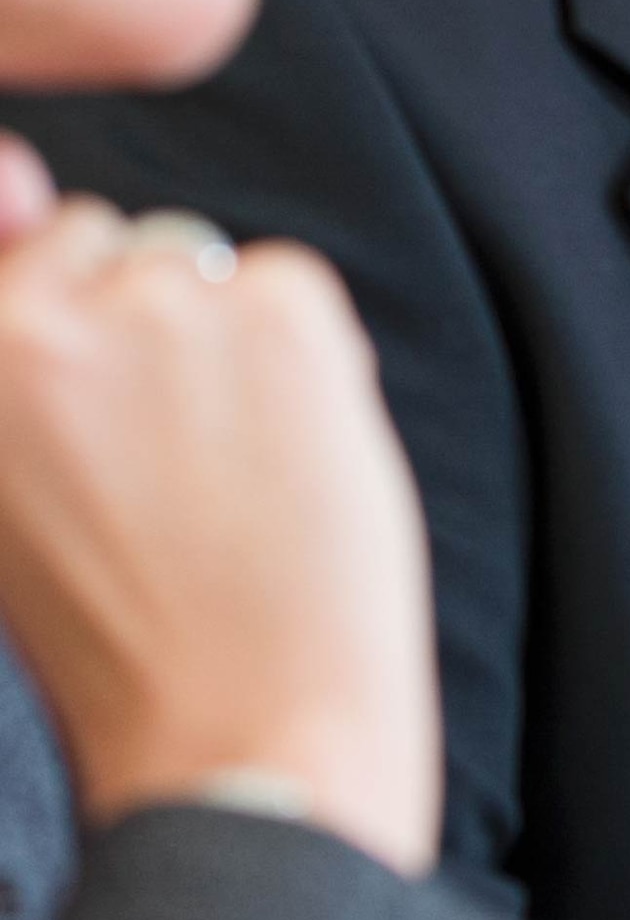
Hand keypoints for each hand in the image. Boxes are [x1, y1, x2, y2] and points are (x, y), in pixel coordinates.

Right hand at [0, 166, 439, 872]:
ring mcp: (155, 306)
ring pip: (200, 263)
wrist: (235, 728)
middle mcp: (29, 317)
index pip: (13, 253)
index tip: (99, 412)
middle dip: (143, 320)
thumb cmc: (116, 639)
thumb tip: (23, 191)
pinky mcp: (274, 311)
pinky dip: (309, 353)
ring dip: (228, 339)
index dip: (69, 327)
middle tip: (174, 455)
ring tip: (232, 468)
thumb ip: (14, 368)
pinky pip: (289, 282)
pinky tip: (292, 454)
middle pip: (104, 243)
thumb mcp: (2, 502)